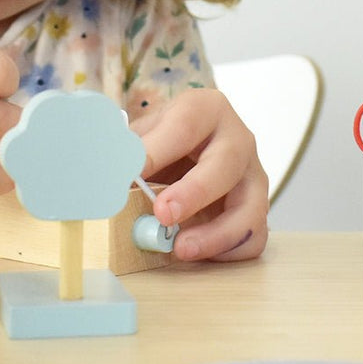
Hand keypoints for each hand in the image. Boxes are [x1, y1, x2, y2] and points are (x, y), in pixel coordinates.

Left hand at [129, 89, 268, 261]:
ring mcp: (253, 177)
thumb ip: (129, 152)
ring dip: (217, 233)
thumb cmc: (165, 141)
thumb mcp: (146, 135)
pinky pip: (255, 236)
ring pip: (251, 207)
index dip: (158, 151)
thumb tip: (105, 176)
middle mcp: (238, 140)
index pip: (185, 126)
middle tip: (163, 214)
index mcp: (206, 110)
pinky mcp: (257, 209)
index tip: (132, 172)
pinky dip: (227, 251)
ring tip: (181, 249)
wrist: (190, 150)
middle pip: (225, 165)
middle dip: (194, 193)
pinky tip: (198, 253)